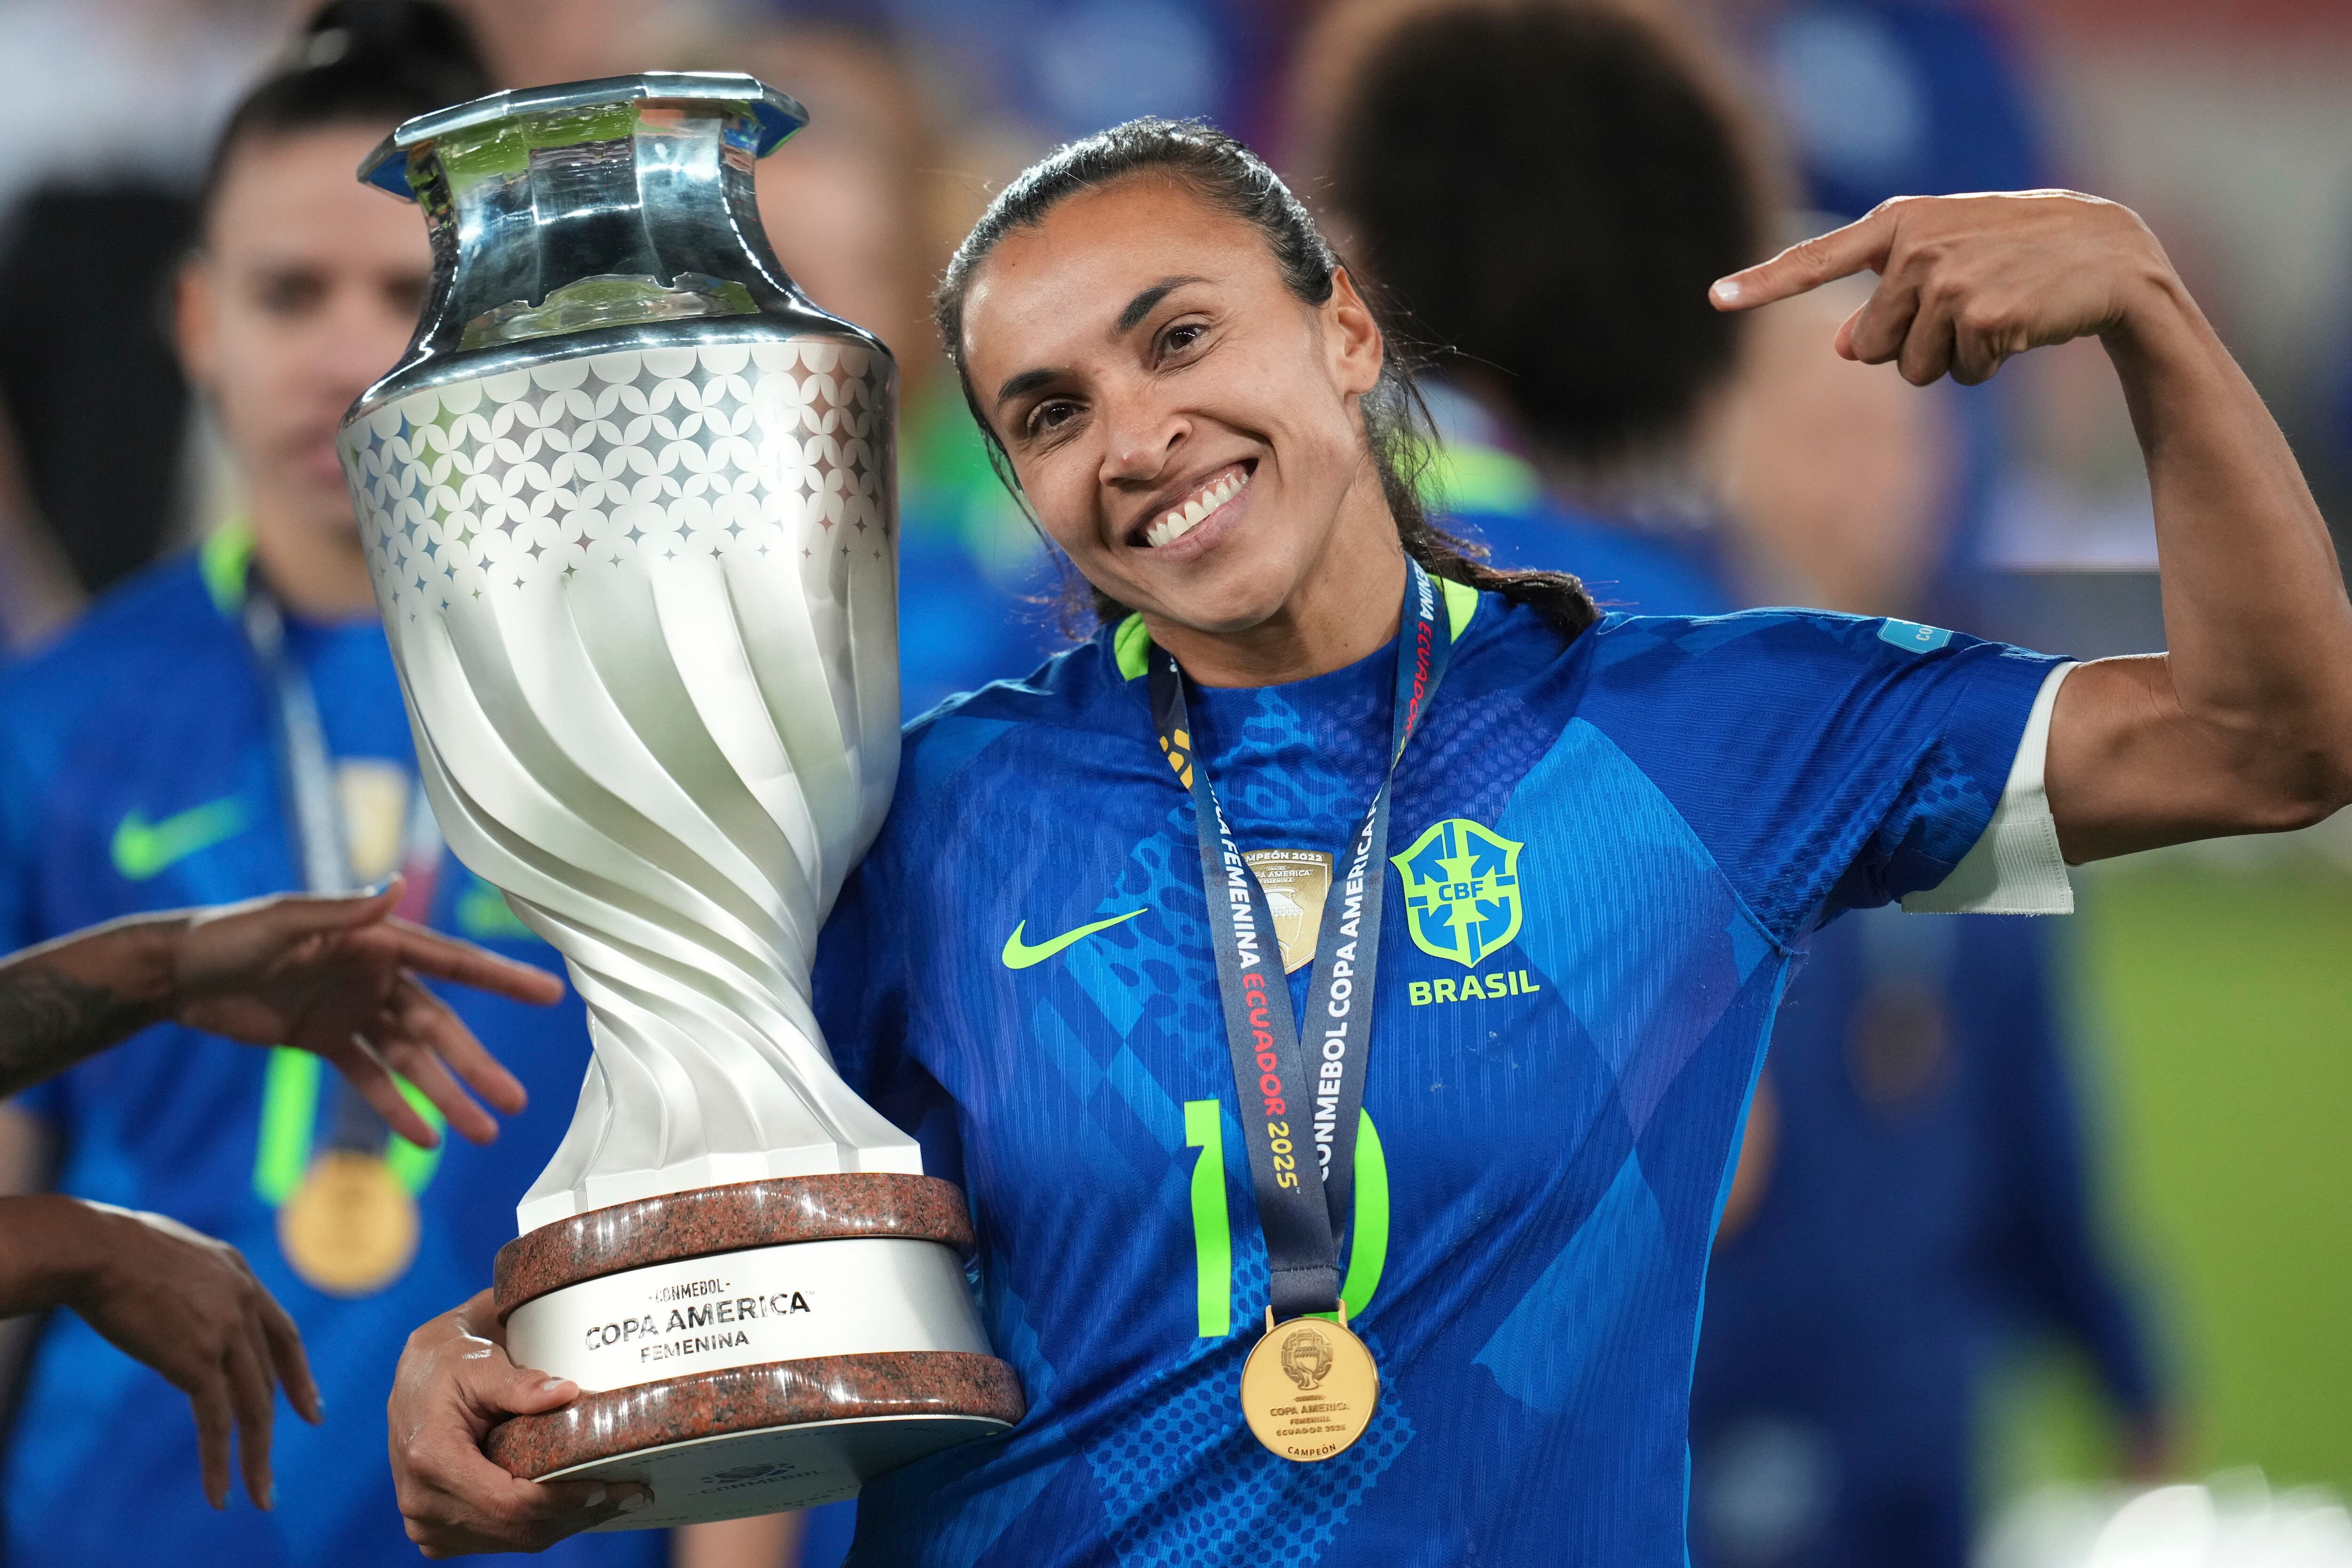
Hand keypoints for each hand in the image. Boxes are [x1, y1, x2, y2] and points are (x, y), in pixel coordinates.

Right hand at [54, 1201, 319, 1509]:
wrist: (96, 1249)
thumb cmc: (117, 1247)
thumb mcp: (177, 1255)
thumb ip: (196, 1282)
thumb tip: (185, 1300)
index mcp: (241, 1277)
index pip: (283, 1336)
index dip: (298, 1376)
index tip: (311, 1407)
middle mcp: (243, 1304)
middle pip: (267, 1379)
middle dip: (274, 1426)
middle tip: (273, 1469)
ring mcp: (225, 1333)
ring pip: (253, 1408)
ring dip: (256, 1458)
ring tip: (262, 1496)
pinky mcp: (197, 1360)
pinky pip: (217, 1422)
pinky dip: (220, 1462)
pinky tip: (220, 1494)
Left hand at [173, 878, 558, 1146]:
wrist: (175, 972)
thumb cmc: (227, 934)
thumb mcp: (280, 919)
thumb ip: (339, 909)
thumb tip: (395, 887)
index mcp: (376, 941)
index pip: (451, 963)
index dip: (501, 979)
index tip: (548, 993)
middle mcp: (374, 977)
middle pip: (438, 1028)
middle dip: (477, 1066)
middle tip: (516, 1101)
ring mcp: (352, 1012)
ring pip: (411, 1061)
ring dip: (446, 1096)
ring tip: (483, 1134)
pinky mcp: (325, 1042)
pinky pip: (369, 1079)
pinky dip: (395, 1107)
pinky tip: (424, 1138)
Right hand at [389, 1291, 649, 1554]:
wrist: (416, 1378)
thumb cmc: (448, 1363)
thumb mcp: (480, 1362)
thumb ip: (518, 1383)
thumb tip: (566, 1392)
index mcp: (430, 1459)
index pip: (508, 1502)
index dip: (562, 1500)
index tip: (607, 1485)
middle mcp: (423, 1501)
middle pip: (517, 1530)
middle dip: (578, 1515)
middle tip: (632, 1493)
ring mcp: (427, 1522)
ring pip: (514, 1541)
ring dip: (566, 1524)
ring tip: (616, 1499)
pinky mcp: (439, 1530)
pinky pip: (500, 1539)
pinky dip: (542, 1526)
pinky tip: (577, 1506)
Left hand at [1709, 191, 2180, 386]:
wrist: (2108, 252)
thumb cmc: (2018, 257)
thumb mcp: (1947, 264)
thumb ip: (1888, 297)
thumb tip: (1844, 348)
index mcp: (1899, 225)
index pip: (1816, 258)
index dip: (1763, 283)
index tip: (1715, 298)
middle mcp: (1915, 246)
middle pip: (1873, 346)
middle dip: (1916, 346)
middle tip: (1969, 310)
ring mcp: (1948, 279)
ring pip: (1913, 369)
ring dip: (1955, 361)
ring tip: (1997, 316)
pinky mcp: (1983, 315)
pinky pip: (1962, 374)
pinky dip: (1989, 366)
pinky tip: (2022, 327)